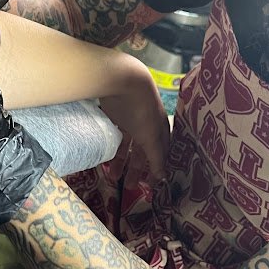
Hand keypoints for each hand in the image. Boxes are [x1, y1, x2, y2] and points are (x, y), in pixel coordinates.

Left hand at [100, 63, 169, 188]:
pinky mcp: (116, 116)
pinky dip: (112, 148)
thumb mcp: (151, 137)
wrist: (122, 81)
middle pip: (143, 152)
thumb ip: (156, 157)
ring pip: (127, 146)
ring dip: (122, 162)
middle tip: (129, 186)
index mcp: (160, 129)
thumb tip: (162, 177)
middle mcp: (147, 126)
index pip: (161, 154)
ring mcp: (131, 121)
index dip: (157, 169)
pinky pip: (116, 137)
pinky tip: (106, 158)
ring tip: (113, 177)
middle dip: (137, 169)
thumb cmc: (142, 109)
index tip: (150, 186)